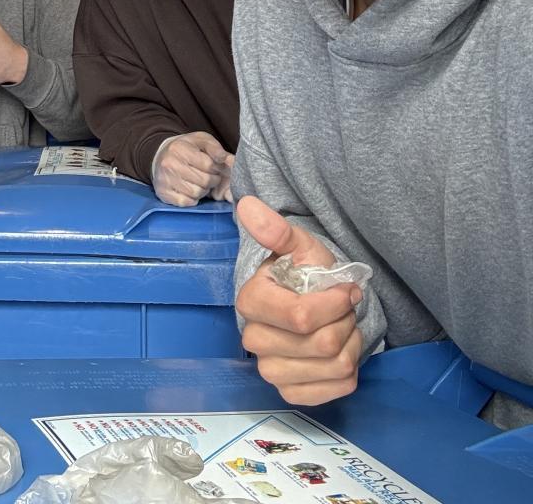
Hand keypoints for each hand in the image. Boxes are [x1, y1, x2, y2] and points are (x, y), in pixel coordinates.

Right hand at [153, 132, 234, 205]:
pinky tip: (191, 189)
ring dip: (203, 190)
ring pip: (196, 193)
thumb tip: (225, 159)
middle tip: (210, 177)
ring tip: (200, 182)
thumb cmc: (185, 148)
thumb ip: (215, 148)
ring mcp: (165, 180)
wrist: (160, 156)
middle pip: (204, 181)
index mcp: (180, 149)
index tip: (215, 167)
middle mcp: (170, 164)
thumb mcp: (201, 140)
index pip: (208, 164)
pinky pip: (186, 202)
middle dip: (212, 180)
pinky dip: (192, 198)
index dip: (216, 168)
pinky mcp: (163, 193)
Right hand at [235, 195, 363, 405]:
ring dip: (351, 343)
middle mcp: (254, 340)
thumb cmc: (305, 273)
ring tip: (343, 326)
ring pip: (333, 366)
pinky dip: (351, 369)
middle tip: (344, 307)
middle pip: (321, 344)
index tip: (347, 288)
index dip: (335, 303)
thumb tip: (247, 204)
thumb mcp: (299, 246)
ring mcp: (271, 371)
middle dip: (345, 321)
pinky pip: (337, 389)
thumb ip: (276, 230)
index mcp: (251, 301)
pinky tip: (341, 351)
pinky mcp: (291, 393)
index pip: (301, 317)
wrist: (312, 304)